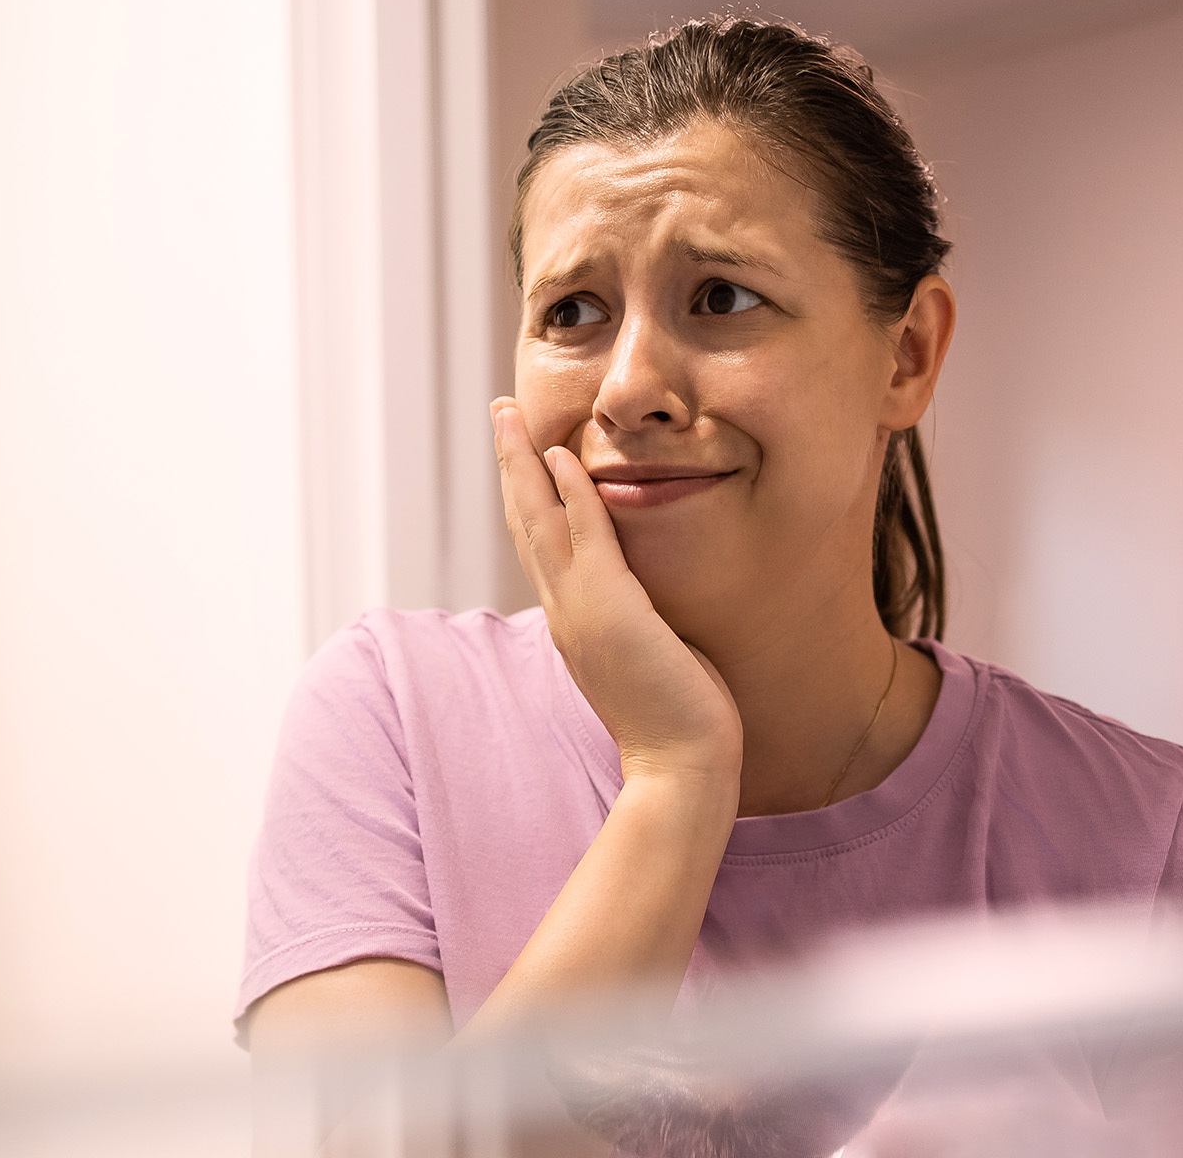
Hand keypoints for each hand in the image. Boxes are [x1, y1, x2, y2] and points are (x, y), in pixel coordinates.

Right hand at [492, 399, 743, 792]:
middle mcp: (565, 613)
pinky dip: (570, 493)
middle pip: (526, 523)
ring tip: (510, 415)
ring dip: (524, 464)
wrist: (683, 768)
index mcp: (573, 623)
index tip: (524, 453)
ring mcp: (581, 612)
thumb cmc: (678, 721)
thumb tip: (648, 603)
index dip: (527, 496)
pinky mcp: (610, 611)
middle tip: (499, 414)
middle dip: (512, 465)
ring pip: (540, 522)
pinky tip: (561, 455)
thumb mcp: (649, 657)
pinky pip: (584, 538)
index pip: (542, 545)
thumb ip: (637, 622)